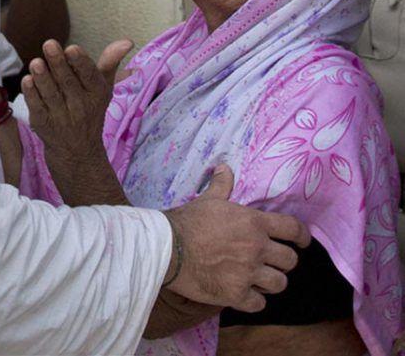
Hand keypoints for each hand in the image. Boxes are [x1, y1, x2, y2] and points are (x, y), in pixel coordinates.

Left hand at [22, 38, 132, 148]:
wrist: (78, 152)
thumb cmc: (90, 109)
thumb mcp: (103, 88)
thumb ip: (110, 62)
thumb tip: (127, 41)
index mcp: (97, 94)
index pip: (90, 76)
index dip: (81, 63)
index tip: (72, 48)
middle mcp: (81, 107)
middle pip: (68, 83)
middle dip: (58, 64)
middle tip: (49, 45)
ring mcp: (61, 117)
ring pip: (51, 95)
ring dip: (43, 78)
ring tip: (36, 63)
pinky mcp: (43, 125)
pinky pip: (37, 108)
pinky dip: (32, 95)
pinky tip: (27, 81)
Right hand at [165, 165, 310, 312]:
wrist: (169, 247)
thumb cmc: (189, 220)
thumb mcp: (209, 199)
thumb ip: (222, 185)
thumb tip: (224, 168)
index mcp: (254, 222)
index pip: (292, 229)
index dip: (303, 236)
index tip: (304, 242)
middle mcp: (257, 248)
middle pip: (290, 260)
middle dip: (284, 261)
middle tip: (273, 261)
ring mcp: (248, 273)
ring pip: (279, 284)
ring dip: (271, 282)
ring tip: (261, 280)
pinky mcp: (236, 294)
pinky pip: (259, 304)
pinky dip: (254, 300)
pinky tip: (245, 294)